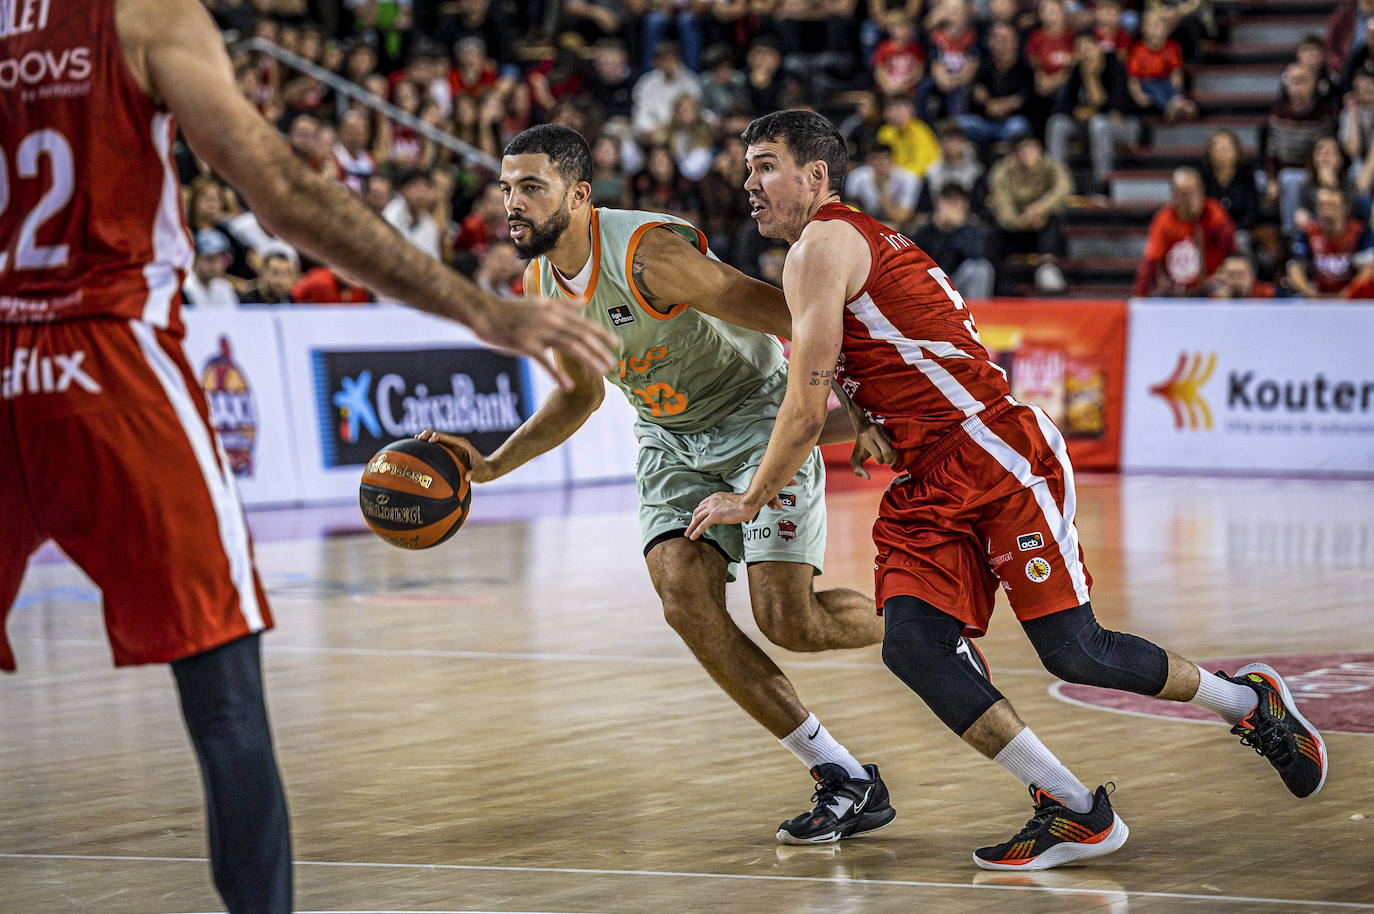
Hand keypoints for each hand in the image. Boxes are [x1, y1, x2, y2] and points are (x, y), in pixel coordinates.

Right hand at [414, 430, 494, 481]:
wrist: (487, 470)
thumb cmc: (484, 472)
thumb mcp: (480, 474)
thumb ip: (474, 474)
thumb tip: (467, 476)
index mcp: (463, 445)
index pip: (450, 439)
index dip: (440, 437)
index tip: (431, 440)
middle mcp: (457, 443)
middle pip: (441, 435)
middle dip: (429, 435)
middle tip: (418, 438)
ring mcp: (453, 446)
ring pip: (438, 439)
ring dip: (427, 438)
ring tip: (415, 439)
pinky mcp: (450, 450)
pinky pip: (438, 445)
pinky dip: (429, 444)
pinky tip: (418, 446)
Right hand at [471, 296, 616, 388]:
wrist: (484, 312)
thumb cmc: (511, 310)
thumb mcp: (540, 302)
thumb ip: (564, 304)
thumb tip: (585, 301)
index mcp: (554, 310)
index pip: (583, 322)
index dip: (601, 333)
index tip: (616, 344)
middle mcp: (550, 320)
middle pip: (581, 336)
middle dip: (599, 350)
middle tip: (612, 364)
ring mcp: (538, 332)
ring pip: (569, 347)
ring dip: (587, 360)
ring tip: (600, 372)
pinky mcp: (525, 344)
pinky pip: (545, 361)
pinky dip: (557, 374)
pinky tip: (568, 385)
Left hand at [687, 490, 762, 539]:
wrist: (748, 502)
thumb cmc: (745, 503)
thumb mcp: (732, 501)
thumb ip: (726, 505)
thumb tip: (727, 511)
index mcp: (715, 497)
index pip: (703, 504)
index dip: (699, 512)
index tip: (697, 519)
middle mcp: (711, 501)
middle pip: (697, 511)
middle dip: (692, 520)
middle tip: (690, 527)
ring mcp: (712, 508)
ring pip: (697, 518)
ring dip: (691, 527)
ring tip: (688, 534)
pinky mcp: (714, 516)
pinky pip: (702, 525)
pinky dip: (696, 531)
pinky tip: (693, 537)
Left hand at [849, 423, 894, 478]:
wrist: (865, 428)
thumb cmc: (860, 447)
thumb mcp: (855, 458)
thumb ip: (858, 470)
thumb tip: (868, 477)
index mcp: (866, 439)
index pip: (878, 455)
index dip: (879, 461)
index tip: (878, 461)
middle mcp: (875, 432)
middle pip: (888, 452)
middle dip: (888, 460)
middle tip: (886, 461)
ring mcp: (884, 430)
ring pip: (894, 447)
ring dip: (893, 456)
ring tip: (889, 458)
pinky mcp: (890, 429)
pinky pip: (897, 443)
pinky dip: (896, 451)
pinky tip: (892, 453)